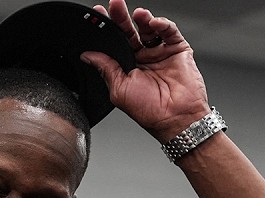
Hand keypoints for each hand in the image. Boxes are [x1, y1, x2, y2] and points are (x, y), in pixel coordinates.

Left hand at [80, 1, 209, 141]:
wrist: (176, 118)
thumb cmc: (148, 110)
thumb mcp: (119, 89)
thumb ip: (105, 68)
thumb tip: (87, 55)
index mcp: (127, 67)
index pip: (114, 42)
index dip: (107, 29)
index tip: (97, 15)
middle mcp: (143, 58)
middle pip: (130, 31)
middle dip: (121, 17)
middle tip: (115, 4)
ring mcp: (160, 52)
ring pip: (149, 28)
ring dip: (142, 18)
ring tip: (138, 14)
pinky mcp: (178, 49)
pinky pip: (169, 31)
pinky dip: (162, 24)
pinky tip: (155, 23)